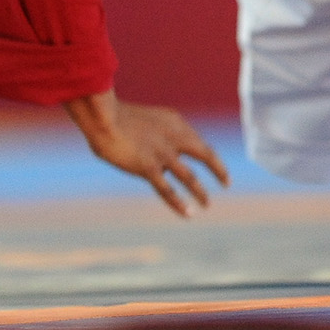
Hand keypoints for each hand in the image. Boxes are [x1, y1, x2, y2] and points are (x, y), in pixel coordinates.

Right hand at [64, 90, 228, 216]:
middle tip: (226, 182)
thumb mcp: (142, 119)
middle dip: (218, 169)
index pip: (196, 140)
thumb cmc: (113, 116)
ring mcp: (163, 153)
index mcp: (174, 121)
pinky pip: (167, 190)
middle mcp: (174, 136)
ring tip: (207, 204)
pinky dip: (179, 203)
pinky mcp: (148, 168)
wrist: (103, 116)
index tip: (211, 162)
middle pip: (205, 154)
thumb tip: (150, 152)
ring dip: (200, 192)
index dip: (204, 153)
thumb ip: (151, 134)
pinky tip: (189, 214)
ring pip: (189, 177)